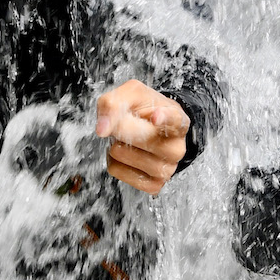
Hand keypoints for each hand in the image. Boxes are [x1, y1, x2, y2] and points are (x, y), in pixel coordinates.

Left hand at [96, 79, 189, 195]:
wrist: (153, 129)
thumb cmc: (145, 110)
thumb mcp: (132, 94)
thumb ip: (114, 103)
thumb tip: (102, 130)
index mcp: (177, 121)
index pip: (173, 119)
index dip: (163, 118)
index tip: (155, 117)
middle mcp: (176, 148)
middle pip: (134, 136)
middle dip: (119, 127)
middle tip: (125, 122)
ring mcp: (167, 169)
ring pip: (120, 154)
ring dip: (114, 144)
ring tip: (128, 140)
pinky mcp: (154, 185)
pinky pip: (116, 170)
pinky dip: (113, 161)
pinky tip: (126, 155)